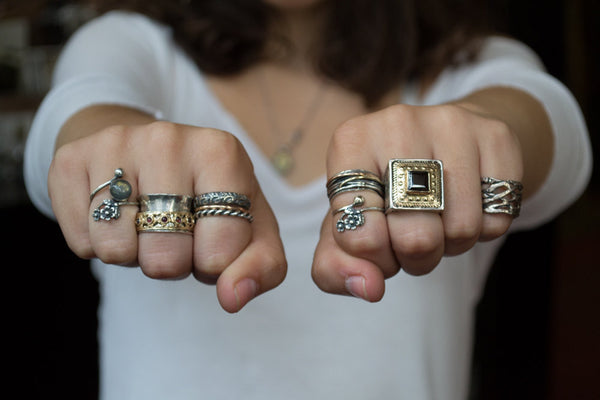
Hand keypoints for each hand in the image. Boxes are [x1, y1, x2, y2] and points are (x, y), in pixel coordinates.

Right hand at [49, 119, 286, 312]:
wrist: (153, 152)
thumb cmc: (210, 199)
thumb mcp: (251, 229)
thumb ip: (262, 267)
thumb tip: (233, 297)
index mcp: (221, 152)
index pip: (219, 253)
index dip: (214, 264)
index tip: (210, 239)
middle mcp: (167, 138)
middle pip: (165, 257)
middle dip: (173, 263)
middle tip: (175, 233)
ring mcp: (114, 143)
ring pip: (116, 250)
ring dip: (134, 255)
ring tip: (145, 224)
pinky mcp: (71, 158)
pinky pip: (81, 242)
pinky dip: (99, 245)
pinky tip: (116, 216)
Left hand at [312, 101, 523, 301]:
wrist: (441, 142)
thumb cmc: (384, 192)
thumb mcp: (346, 226)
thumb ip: (336, 266)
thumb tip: (369, 287)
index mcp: (350, 142)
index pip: (358, 231)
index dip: (373, 257)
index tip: (378, 243)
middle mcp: (397, 122)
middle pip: (415, 237)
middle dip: (414, 258)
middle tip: (410, 240)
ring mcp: (451, 123)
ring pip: (461, 230)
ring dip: (451, 244)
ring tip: (438, 220)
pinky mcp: (495, 134)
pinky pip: (498, 217)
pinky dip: (485, 228)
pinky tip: (467, 203)